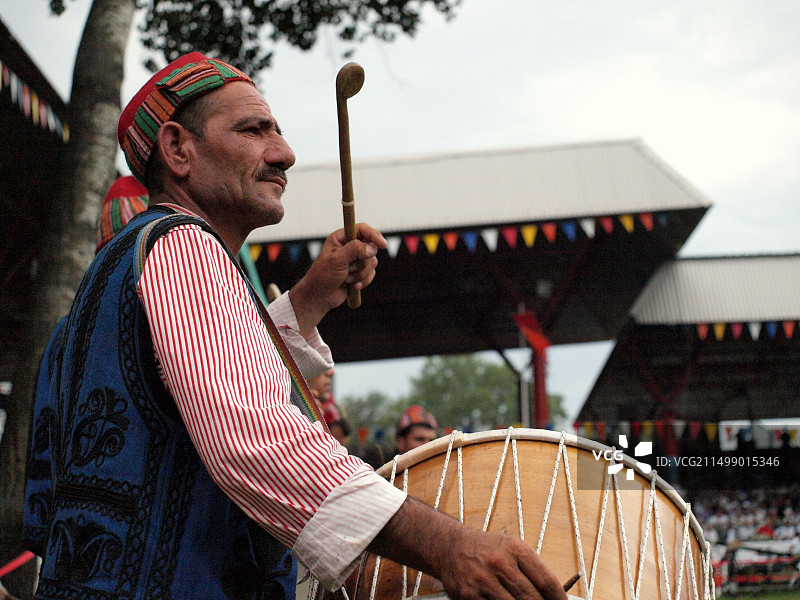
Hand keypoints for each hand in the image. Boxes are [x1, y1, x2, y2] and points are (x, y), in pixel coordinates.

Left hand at [289, 222, 385, 335]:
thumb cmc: (322, 276)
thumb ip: (354, 250)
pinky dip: (363, 281)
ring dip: (361, 274)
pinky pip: (371, 274)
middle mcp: (349, 247)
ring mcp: (355, 260)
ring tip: (347, 278)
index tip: (382, 244)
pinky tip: (352, 286)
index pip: (362, 230)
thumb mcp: (336, 260)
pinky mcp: (359, 272)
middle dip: (362, 263)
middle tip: (348, 269)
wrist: (320, 297)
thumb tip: (372, 248)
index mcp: (341, 238)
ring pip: (372, 263)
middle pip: (371, 248)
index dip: (374, 235)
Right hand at [369, 497, 566, 599]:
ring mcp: (484, 581)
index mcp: (515, 549)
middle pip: (532, 599)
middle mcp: (500, 563)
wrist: (452, 547)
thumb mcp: (512, 549)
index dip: (559, 599)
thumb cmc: (487, 549)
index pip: (546, 581)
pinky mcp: (470, 596)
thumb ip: (532, 570)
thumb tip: (555, 597)